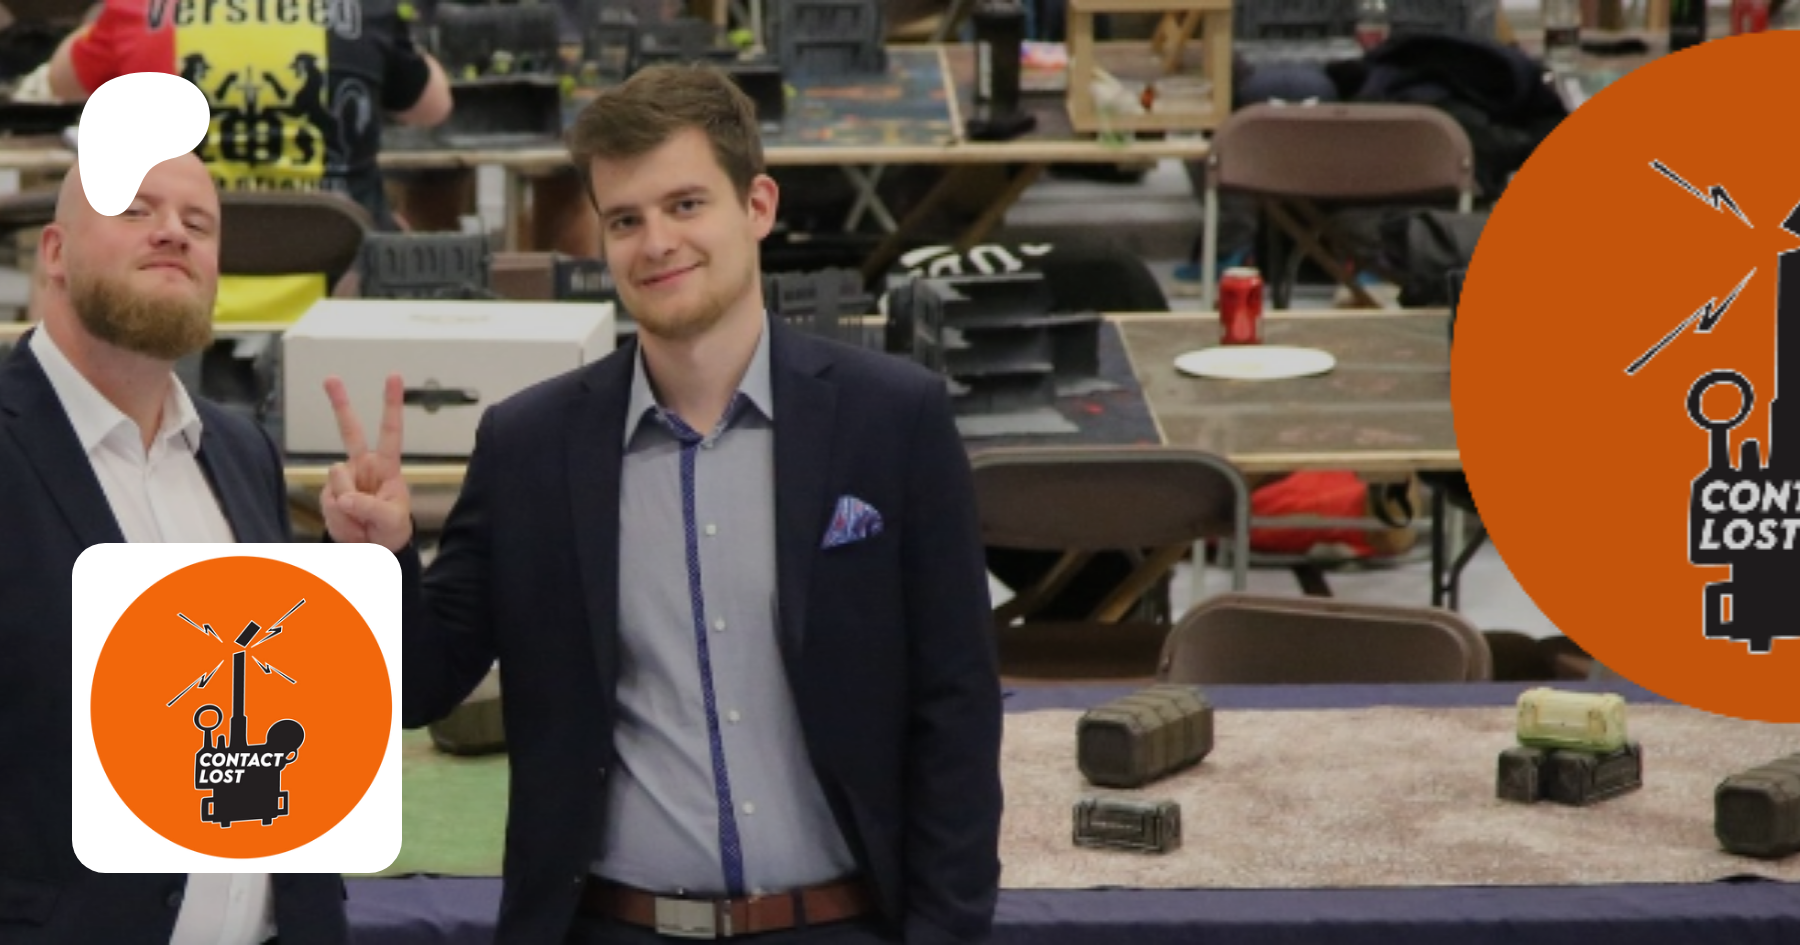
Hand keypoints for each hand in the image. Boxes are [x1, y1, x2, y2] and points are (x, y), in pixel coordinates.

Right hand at [320, 374, 413, 551]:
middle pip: (349, 431)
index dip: (391, 404)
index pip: (390, 431)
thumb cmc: (391, 532)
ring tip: (362, 522)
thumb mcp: (391, 522)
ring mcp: (343, 480)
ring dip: (349, 507)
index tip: (394, 376)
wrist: (373, 552)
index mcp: (386, 466)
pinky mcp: (327, 496)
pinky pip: (328, 503)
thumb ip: (370, 509)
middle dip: (340, 404)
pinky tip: (350, 524)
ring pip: (337, 480)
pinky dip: (339, 519)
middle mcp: (363, 467)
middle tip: (330, 378)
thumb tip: (345, 498)